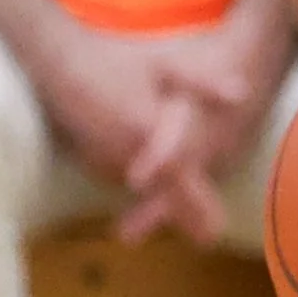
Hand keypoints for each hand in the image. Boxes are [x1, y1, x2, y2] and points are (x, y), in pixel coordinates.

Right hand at [27, 15, 263, 248]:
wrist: (55, 60)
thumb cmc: (112, 58)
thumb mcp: (163, 64)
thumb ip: (203, 83)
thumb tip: (242, 96)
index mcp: (148, 130)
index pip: (178, 178)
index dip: (196, 207)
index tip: (213, 233)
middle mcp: (124, 151)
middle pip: (159, 194)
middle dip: (183, 215)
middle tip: (207, 238)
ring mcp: (103, 156)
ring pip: (138, 184)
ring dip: (156, 199)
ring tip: (185, 209)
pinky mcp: (88, 156)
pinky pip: (115, 174)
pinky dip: (132, 175)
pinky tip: (142, 171)